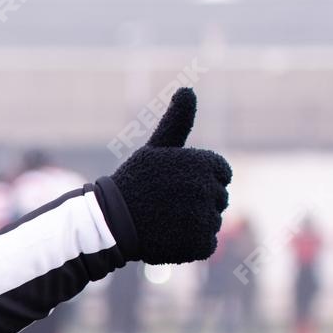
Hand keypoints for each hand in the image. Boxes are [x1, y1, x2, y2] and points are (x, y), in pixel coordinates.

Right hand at [107, 88, 231, 264]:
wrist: (110, 222)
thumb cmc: (134, 182)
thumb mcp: (156, 149)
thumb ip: (177, 122)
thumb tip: (187, 88)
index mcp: (203, 163)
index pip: (222, 174)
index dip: (200, 180)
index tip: (176, 186)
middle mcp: (206, 189)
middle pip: (219, 199)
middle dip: (198, 202)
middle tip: (166, 205)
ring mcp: (203, 218)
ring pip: (213, 222)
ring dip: (194, 224)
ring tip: (165, 220)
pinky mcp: (199, 243)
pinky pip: (208, 244)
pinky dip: (191, 244)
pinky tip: (169, 237)